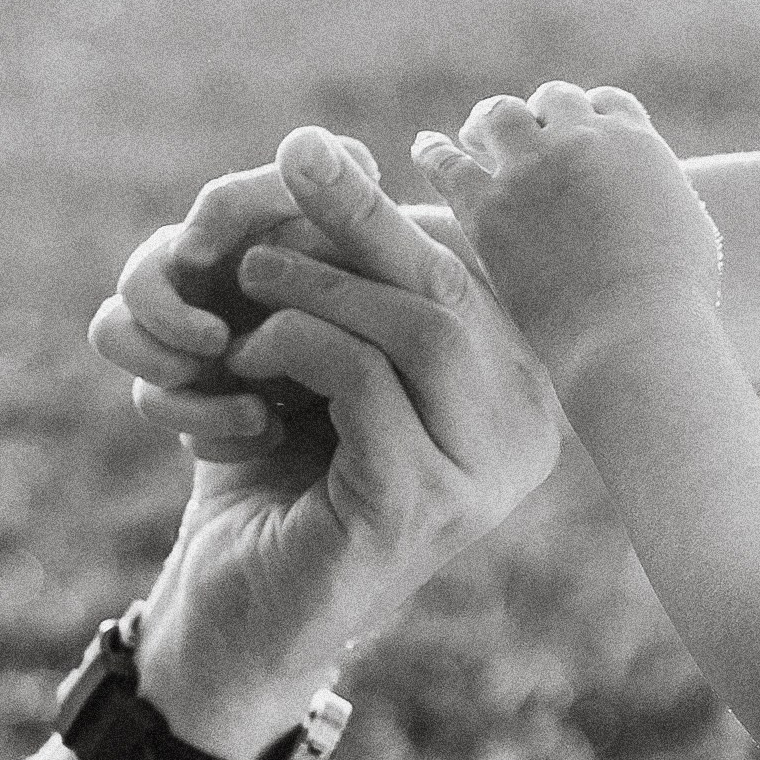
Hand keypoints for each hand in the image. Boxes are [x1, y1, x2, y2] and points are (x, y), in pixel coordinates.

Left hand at [89, 127, 562, 719]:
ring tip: (252, 284)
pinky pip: (369, 382)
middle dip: (359, 219)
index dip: (383, 203)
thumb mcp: (325, 367)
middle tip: (278, 176)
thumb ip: (354, 287)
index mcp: (516, 391)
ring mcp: (482, 476)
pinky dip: (302, 348)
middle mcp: (524, 435)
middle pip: (455, 289)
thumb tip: (331, 152)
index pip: (468, 273)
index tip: (306, 146)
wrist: (235, 613)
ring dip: (323, 287)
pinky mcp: (421, 504)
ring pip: (427, 329)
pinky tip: (251, 361)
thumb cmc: (279, 480)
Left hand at [413, 82, 722, 400]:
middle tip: (521, 135)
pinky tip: (424, 148)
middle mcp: (581, 139)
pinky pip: (447, 162)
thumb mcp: (688, 231)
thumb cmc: (672, 299)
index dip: (587, 116)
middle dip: (540, 115)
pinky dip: (433, 150)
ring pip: (500, 115)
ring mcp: (531, 168)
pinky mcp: (487, 206)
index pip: (606, 104)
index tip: (572, 133)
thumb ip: (659, 199)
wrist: (635, 329)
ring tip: (473, 136)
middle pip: (553, 100)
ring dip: (488, 122)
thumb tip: (644, 205)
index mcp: (636, 142)